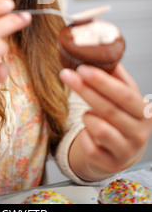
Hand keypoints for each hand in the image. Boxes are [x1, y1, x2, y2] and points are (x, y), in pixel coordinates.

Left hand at [60, 64, 151, 180]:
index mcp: (144, 110)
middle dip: (85, 90)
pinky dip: (84, 135)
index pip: (124, 94)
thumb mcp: (124, 94)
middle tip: (66, 75)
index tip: (83, 68)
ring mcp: (126, 150)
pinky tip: (88, 130)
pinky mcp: (111, 163)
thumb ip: (115, 74)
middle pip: (108, 109)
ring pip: (98, 127)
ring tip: (88, 112)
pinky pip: (89, 145)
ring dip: (86, 115)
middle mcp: (140, 132)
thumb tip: (100, 48)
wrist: (122, 150)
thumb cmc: (121, 116)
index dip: (102, 81)